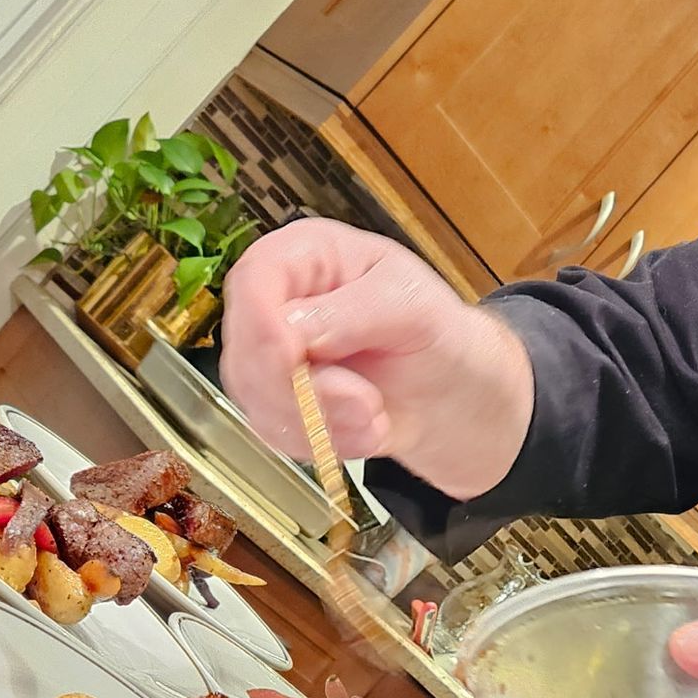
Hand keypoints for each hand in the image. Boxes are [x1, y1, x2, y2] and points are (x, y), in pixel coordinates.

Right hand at [219, 219, 535, 499]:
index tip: (295, 361)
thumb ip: (356, 312)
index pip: (253, 281)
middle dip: (305, 391)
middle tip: (366, 403)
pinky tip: (365, 429)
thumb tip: (294, 330)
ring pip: (257, 400)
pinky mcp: (276, 402)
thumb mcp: (413, 307)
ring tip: (377, 416)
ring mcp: (270, 356)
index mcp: (304, 255)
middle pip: (245, 350)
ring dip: (322, 423)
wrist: (452, 394)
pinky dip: (325, 442)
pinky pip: (276, 432)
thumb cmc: (437, 333)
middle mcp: (276, 301)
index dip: (264, 327)